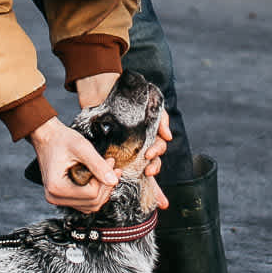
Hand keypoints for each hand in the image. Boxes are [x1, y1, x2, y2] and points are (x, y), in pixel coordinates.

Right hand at [28, 115, 117, 213]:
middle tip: (110, 165)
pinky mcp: (63, 197)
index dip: (104, 179)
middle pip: (93, 202)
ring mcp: (58, 198)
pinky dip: (96, 192)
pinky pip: (85, 203)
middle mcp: (55, 197)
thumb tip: (113, 180)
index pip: (92, 194)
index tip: (109, 162)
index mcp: (57, 187)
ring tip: (107, 170)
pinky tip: (99, 178)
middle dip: (106, 184)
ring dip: (103, 189)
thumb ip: (98, 164)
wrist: (48, 137)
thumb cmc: (60, 140)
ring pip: (91, 205)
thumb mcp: (82, 147)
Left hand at [73, 76, 171, 208]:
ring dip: (143, 175)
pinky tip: (122, 179)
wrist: (103, 93)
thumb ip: (161, 118)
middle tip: (148, 170)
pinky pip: (119, 166)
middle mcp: (140, 146)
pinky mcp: (112, 153)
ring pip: (139, 167)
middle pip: (152, 162)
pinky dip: (123, 176)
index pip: (159, 148)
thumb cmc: (130, 99)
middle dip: (154, 167)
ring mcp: (126, 150)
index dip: (157, 153)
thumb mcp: (150, 103)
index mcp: (150, 136)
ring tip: (142, 176)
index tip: (150, 154)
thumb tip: (168, 136)